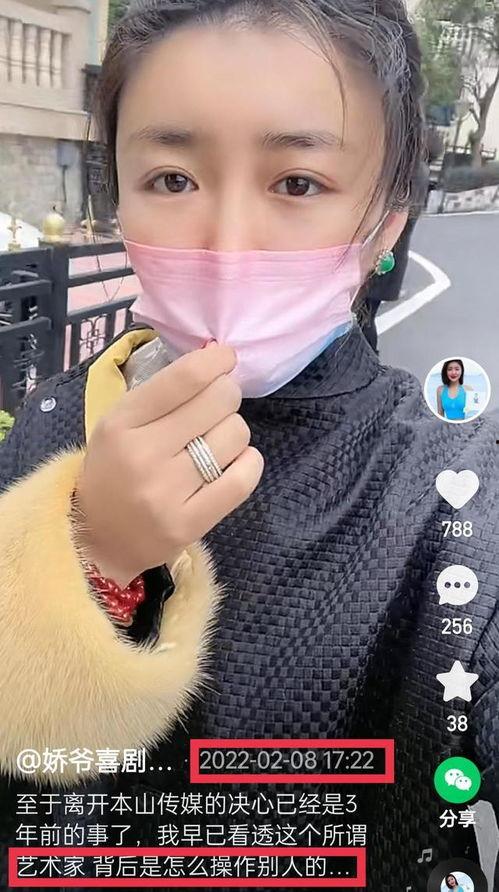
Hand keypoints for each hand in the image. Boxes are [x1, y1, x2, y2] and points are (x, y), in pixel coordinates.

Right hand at [74, 344, 263, 586]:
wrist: (97, 537)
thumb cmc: (114, 469)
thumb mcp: (119, 422)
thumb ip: (164, 392)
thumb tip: (219, 356)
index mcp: (122, 423)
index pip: (185, 378)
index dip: (217, 360)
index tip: (226, 358)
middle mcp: (143, 455)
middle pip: (219, 401)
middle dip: (226, 396)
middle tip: (216, 408)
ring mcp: (167, 492)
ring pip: (235, 436)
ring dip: (234, 432)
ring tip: (215, 443)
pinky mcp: (189, 523)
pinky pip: (242, 479)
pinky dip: (249, 462)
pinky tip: (235, 462)